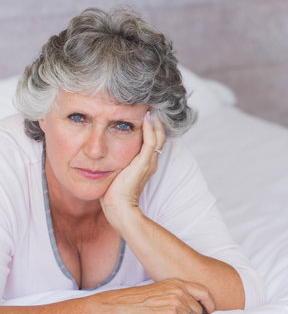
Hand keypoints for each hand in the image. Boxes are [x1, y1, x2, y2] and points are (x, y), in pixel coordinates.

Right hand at [82, 279, 215, 313]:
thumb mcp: (164, 288)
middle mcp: (179, 290)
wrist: (126, 302)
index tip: (211, 311)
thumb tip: (194, 303)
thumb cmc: (144, 297)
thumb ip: (179, 292)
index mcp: (178, 282)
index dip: (210, 303)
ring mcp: (175, 302)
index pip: (204, 291)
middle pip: (199, 307)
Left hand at [100, 111, 164, 227]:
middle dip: (155, 120)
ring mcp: (149, 161)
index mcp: (145, 163)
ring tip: (150, 107)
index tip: (143, 112)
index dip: (150, 126)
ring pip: (158, 135)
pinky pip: (151, 141)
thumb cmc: (113, 193)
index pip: (153, 140)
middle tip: (149, 105)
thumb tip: (101, 153)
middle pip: (159, 135)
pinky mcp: (144, 162)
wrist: (118, 208)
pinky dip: (150, 127)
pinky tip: (146, 117)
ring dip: (154, 120)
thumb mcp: (115, 172)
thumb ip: (114, 161)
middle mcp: (151, 161)